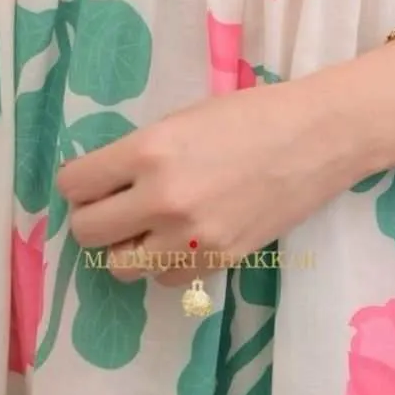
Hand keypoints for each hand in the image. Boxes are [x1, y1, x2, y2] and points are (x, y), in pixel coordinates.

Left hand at [55, 77, 363, 287]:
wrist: (319, 138)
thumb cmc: (251, 115)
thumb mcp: (181, 120)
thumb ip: (139, 153)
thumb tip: (101, 182)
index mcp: (150, 151)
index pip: (74, 185)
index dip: (78, 184)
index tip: (92, 183)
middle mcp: (163, 198)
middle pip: (87, 233)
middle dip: (94, 219)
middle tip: (115, 207)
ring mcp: (191, 237)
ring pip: (120, 267)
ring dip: (126, 248)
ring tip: (147, 228)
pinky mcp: (219, 260)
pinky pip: (165, 278)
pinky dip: (165, 263)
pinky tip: (183, 238)